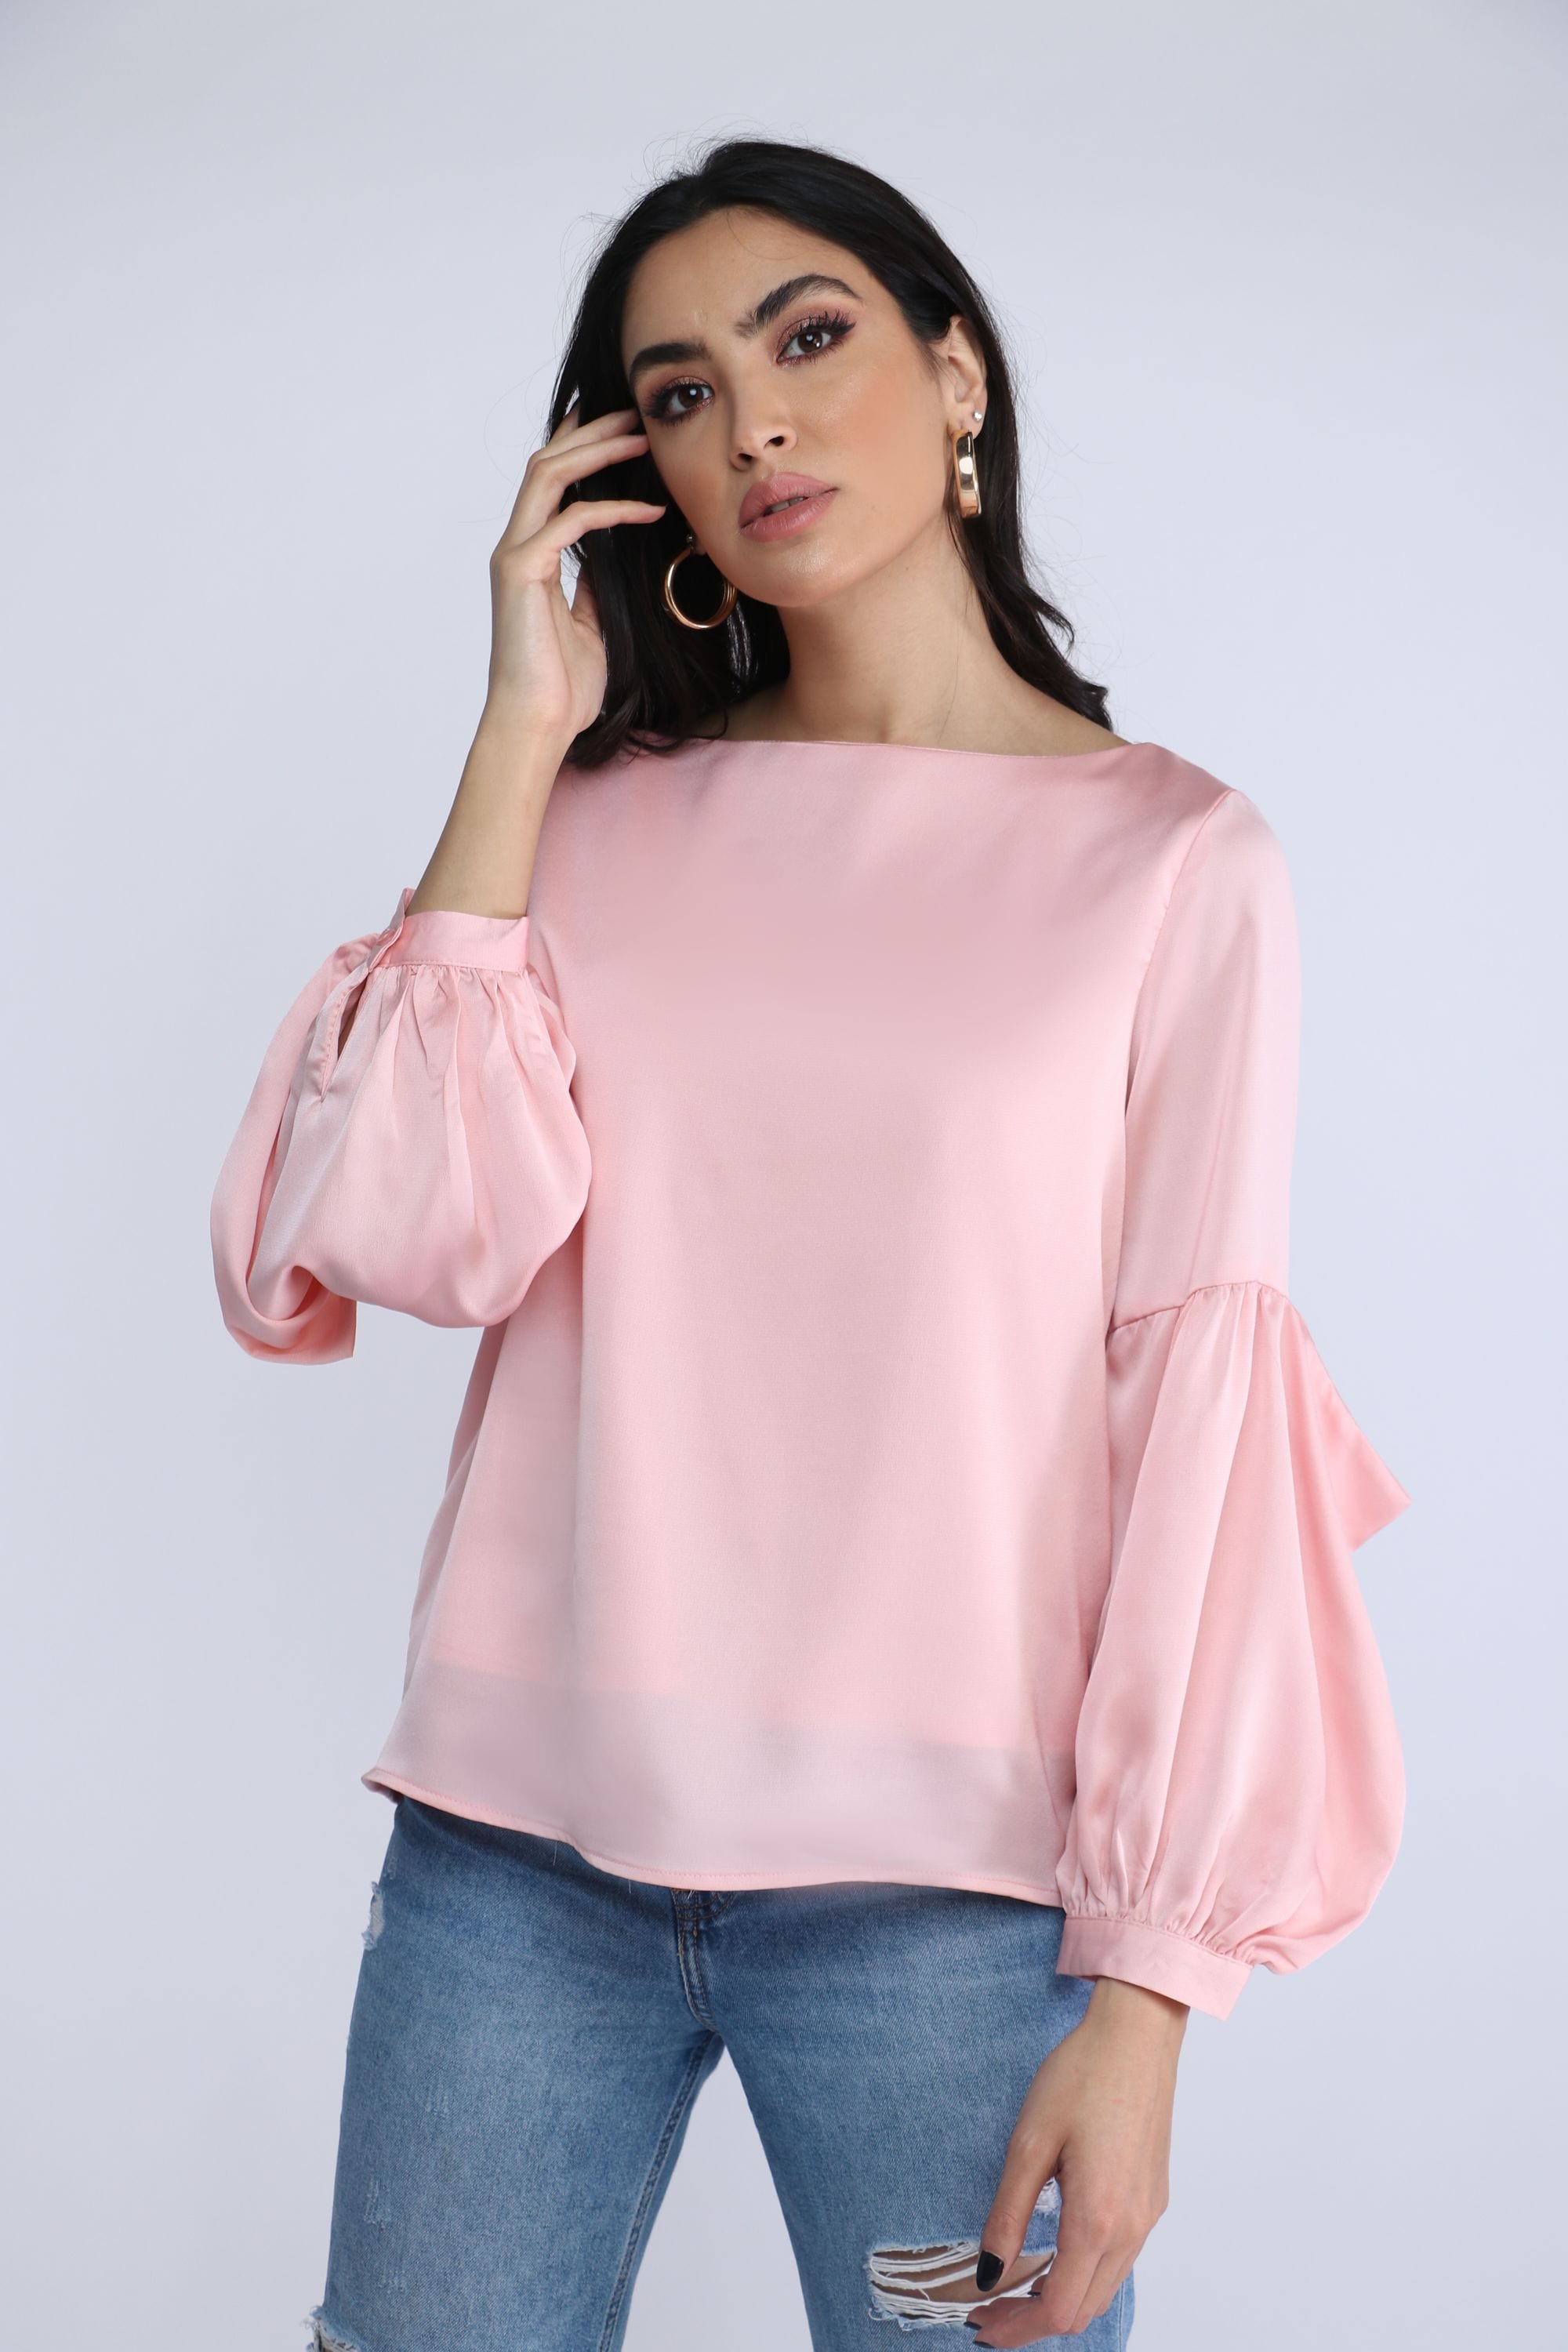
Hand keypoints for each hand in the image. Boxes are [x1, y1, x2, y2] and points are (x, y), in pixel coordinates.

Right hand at [483, 401, 664, 750]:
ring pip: (549, 476)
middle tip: (636, 413)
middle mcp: (516, 546)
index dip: (580, 446)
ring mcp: (514, 556)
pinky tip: (649, 511)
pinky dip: (612, 510)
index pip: (552, 483)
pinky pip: (570, 522)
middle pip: (548, 463)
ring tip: (641, 436)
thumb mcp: (592, 625)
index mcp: (530, 555)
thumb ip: (595, 585)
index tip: (620, 423)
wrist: (539, 726)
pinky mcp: (519, 572)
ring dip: (596, 450)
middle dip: (592, 432)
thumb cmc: (563, 687)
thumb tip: (616, 557)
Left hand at [966, 1979, 1184, 2344]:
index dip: (1017, 2328)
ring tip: (1017, 2287)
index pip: (1059, 2307)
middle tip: (991, 2310)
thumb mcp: (1029, 2142)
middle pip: (1084, 2308)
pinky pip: (1120, 2259)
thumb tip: (988, 2273)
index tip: (982, 2325)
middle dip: (1035, 2320)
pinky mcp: (1153, 2199)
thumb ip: (1008, 2214)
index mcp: (1097, 2219)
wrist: (1137, 2034)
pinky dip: (1086, 2273)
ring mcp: (1148, 2216)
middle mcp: (1131, 2228)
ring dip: (1062, 2298)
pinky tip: (1057, 2254)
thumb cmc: (1082, 2076)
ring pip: (1105, 2288)